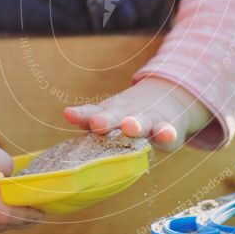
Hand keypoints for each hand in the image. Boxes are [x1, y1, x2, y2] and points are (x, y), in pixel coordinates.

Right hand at [0, 127, 44, 233]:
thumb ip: (2, 161)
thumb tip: (16, 180)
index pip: (5, 213)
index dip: (28, 213)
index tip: (45, 208)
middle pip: (5, 224)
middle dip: (26, 217)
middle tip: (43, 206)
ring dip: (13, 219)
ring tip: (26, 204)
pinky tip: (5, 207)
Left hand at [64, 77, 209, 150]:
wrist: (167, 97)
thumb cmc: (129, 115)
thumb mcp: (110, 116)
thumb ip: (88, 119)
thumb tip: (66, 116)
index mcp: (109, 113)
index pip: (91, 113)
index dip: (81, 115)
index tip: (69, 114)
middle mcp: (127, 114)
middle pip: (115, 116)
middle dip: (106, 120)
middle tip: (97, 123)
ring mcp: (148, 119)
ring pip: (141, 122)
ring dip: (135, 124)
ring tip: (130, 127)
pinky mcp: (167, 127)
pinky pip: (166, 131)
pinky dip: (167, 133)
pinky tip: (168, 135)